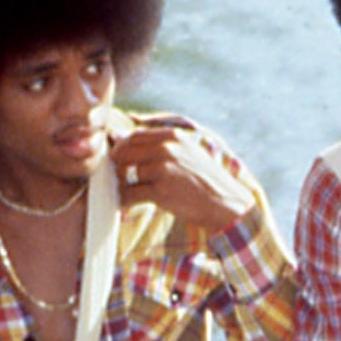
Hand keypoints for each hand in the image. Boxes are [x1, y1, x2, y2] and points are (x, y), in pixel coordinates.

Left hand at [111, 115, 253, 237]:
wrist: (224, 204)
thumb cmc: (204, 180)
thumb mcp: (189, 151)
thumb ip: (163, 143)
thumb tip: (130, 136)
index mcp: (173, 137)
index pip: (135, 136)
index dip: (121, 147)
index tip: (117, 158)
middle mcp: (167, 149)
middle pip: (125, 152)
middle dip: (117, 166)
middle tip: (117, 178)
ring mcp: (163, 170)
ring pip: (125, 173)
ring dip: (120, 185)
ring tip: (124, 192)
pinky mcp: (160, 191)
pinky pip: (130, 193)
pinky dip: (124, 200)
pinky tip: (127, 204)